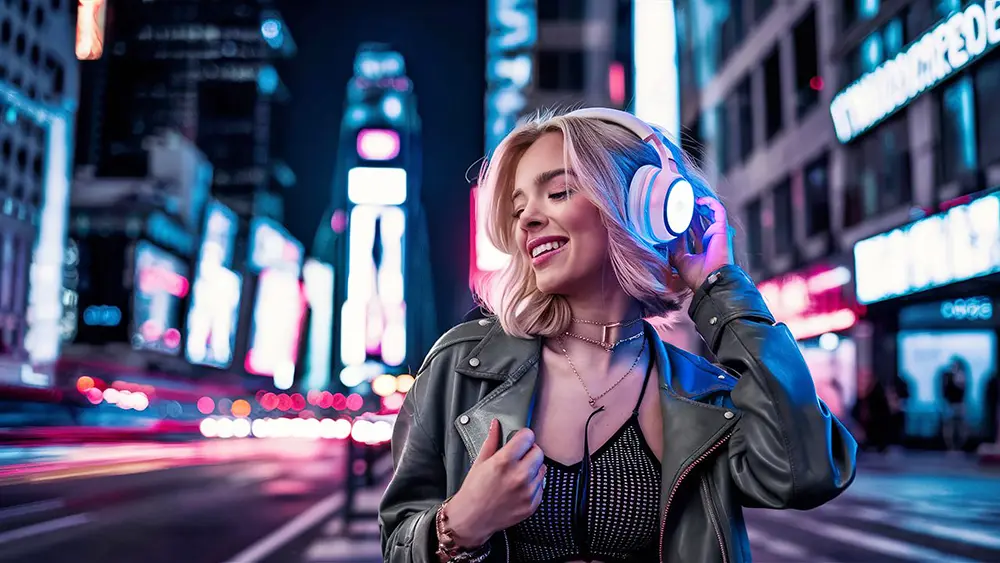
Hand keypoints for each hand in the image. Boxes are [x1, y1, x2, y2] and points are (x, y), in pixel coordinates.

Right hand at [445, 420, 545, 545]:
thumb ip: (492, 441)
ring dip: (533, 468)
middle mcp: (519, 476)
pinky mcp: (532, 504)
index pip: (527, 437)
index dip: (523, 436)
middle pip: (538, 452)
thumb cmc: (473, 491)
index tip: (520, 439)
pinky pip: (541, 486)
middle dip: (529, 451)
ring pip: (542, 469)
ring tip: (517, 474)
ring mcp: (527, 492)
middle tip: (519, 457)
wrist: (472, 519)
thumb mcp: (479, 462)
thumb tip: (496, 425)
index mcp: (504, 462)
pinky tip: (519, 487)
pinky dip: (533, 484)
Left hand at [669, 197, 733, 290]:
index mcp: (702, 248)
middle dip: (692, 212)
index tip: (676, 216)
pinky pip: (719, 211)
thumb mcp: (680, 259)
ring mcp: (716, 234)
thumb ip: (676, 247)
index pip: (693, 231)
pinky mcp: (721, 229)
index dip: (685, 223)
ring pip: (710, 213)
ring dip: (700, 205)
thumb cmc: (698, 275)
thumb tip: (669, 235)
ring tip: (690, 200)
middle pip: (702, 221)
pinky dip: (710, 203)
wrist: (709, 279)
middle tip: (682, 205)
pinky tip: (700, 201)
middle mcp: (710, 239)